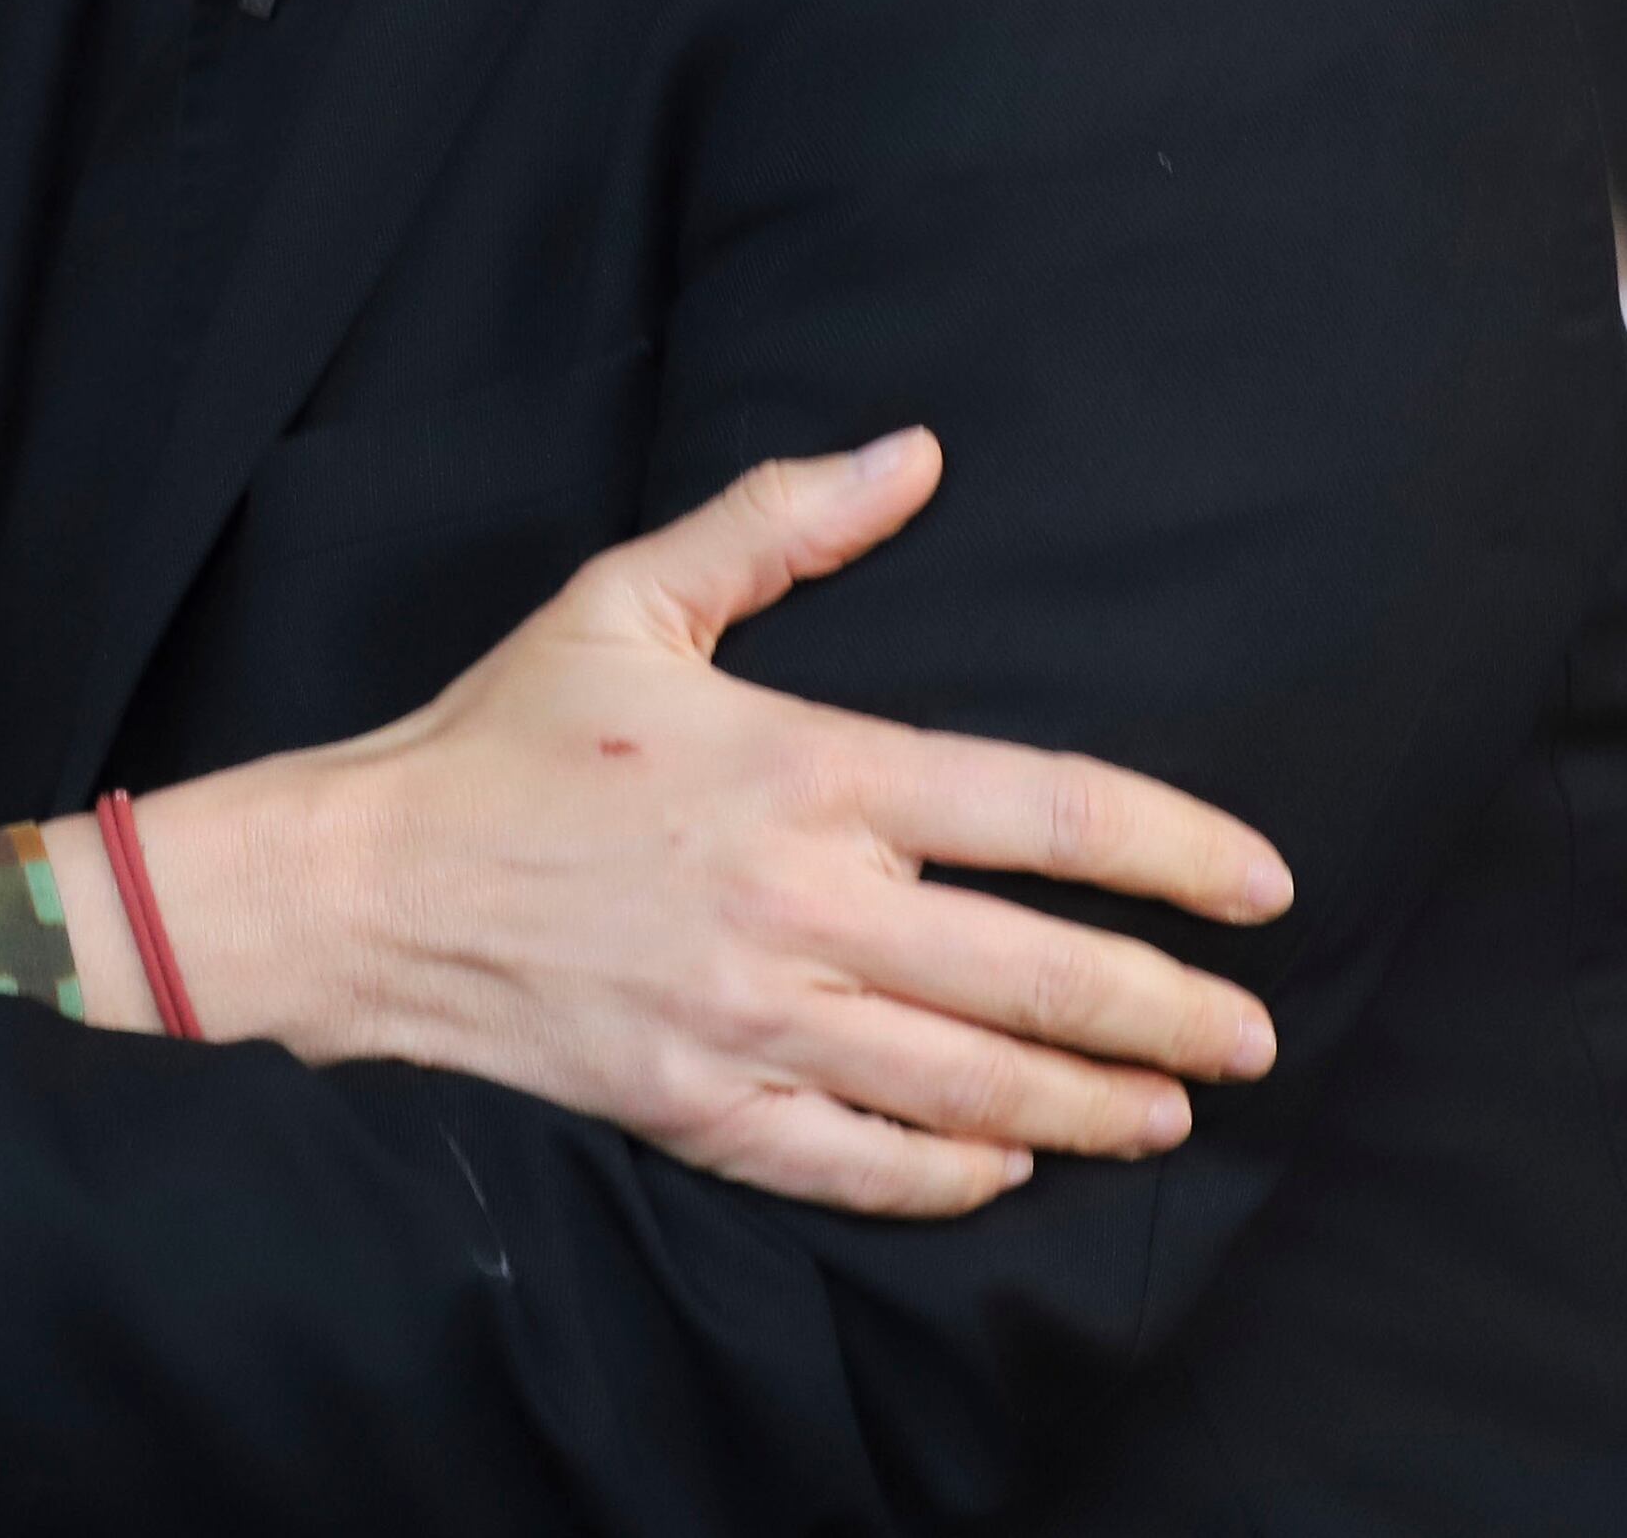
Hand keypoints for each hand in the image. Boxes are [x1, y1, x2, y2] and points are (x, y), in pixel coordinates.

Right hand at [93, 431, 1289, 1216]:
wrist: (362, 887)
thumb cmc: (503, 737)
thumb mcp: (631, 597)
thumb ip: (782, 522)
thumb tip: (914, 449)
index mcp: (805, 769)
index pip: (1046, 809)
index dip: (1177, 851)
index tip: (1264, 885)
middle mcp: (803, 906)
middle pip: (1044, 975)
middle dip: (1174, 1012)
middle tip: (1255, 1035)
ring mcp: (756, 1023)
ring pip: (977, 1088)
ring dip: (1096, 1107)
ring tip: (1171, 1112)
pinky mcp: (703, 1110)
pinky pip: (866, 1165)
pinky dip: (955, 1176)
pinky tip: (1009, 1165)